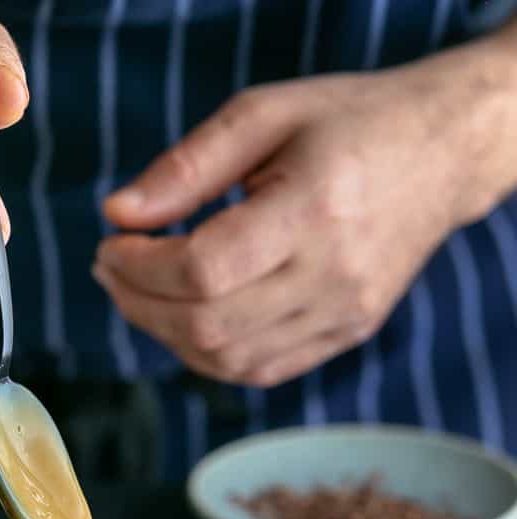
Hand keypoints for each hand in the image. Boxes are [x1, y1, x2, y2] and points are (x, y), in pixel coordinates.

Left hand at [94, 66, 471, 385]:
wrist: (440, 155)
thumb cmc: (350, 123)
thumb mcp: (265, 114)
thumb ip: (187, 167)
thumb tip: (119, 214)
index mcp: (315, 208)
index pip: (202, 271)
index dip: (139, 268)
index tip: (112, 244)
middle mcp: (333, 274)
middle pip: (209, 326)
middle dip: (140, 306)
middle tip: (112, 271)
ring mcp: (344, 314)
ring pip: (230, 360)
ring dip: (167, 335)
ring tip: (143, 294)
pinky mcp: (346, 333)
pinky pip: (261, 370)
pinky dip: (209, 354)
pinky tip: (188, 319)